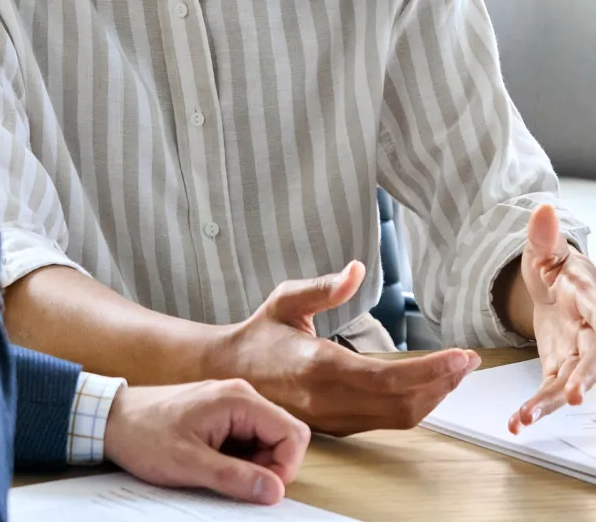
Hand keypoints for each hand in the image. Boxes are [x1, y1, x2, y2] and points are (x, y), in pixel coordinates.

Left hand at [103, 379, 309, 504]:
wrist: (113, 418)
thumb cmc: (145, 435)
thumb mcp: (188, 464)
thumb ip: (235, 477)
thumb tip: (275, 491)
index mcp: (237, 399)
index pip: (292, 434)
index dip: (286, 468)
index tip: (262, 490)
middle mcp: (239, 396)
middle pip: (283, 437)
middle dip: (269, 468)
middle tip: (235, 484)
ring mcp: (230, 404)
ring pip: (266, 442)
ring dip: (252, 466)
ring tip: (216, 472)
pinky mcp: (221, 415)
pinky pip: (247, 441)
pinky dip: (239, 460)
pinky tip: (212, 465)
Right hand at [216, 263, 478, 435]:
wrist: (228, 373)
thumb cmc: (259, 334)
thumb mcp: (285, 300)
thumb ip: (322, 288)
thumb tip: (356, 270)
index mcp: (318, 365)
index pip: (388, 377)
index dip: (431, 371)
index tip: (461, 356)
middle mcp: (329, 399)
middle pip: (403, 403)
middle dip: (443, 384)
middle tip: (467, 361)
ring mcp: (334, 417)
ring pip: (399, 417)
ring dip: (433, 396)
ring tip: (454, 372)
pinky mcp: (337, 425)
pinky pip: (386, 421)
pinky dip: (414, 404)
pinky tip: (425, 385)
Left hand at [509, 204, 595, 431]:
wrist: (553, 282)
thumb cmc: (555, 263)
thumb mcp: (545, 248)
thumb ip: (544, 235)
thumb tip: (543, 210)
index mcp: (589, 298)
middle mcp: (590, 330)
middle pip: (592, 357)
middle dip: (583, 377)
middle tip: (571, 394)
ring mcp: (576, 352)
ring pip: (570, 380)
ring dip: (551, 401)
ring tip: (527, 417)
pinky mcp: (558, 365)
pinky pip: (550, 388)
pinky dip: (535, 405)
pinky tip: (517, 420)